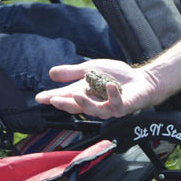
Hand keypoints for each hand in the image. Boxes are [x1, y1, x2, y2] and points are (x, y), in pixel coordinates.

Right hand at [35, 59, 156, 118]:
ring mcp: (109, 107)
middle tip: (52, 100)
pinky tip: (110, 86)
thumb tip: (51, 73)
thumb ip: (71, 72)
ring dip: (84, 103)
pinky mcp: (124, 106)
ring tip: (75, 94)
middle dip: (64, 104)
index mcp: (84, 94)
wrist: (141, 80)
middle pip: (76, 107)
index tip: (39, 98)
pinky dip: (113, 94)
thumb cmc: (115, 76)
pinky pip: (117, 104)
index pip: (65, 97)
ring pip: (95, 110)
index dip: (51, 98)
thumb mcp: (89, 69)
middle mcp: (94, 103)